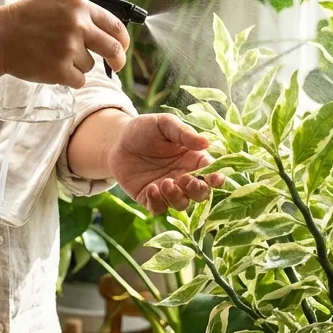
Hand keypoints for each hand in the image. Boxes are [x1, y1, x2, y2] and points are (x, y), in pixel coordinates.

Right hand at [0, 0, 128, 87]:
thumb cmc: (25, 18)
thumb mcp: (56, 2)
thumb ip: (81, 12)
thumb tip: (108, 27)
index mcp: (79, 7)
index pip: (115, 26)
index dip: (123, 40)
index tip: (122, 47)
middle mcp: (78, 26)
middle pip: (113, 49)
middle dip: (118, 59)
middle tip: (117, 65)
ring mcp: (69, 49)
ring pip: (90, 66)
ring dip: (78, 65)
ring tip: (55, 56)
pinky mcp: (59, 70)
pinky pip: (79, 80)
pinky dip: (69, 78)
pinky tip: (52, 68)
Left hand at [108, 114, 223, 214]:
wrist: (116, 141)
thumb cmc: (144, 129)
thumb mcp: (164, 124)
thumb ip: (183, 133)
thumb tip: (206, 142)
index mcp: (193, 159)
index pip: (210, 172)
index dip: (216, 178)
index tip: (216, 178)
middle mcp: (184, 177)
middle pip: (200, 194)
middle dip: (197, 190)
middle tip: (185, 179)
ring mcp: (167, 190)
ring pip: (181, 204)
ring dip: (177, 197)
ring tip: (165, 183)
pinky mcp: (149, 198)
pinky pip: (158, 209)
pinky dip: (157, 203)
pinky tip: (151, 189)